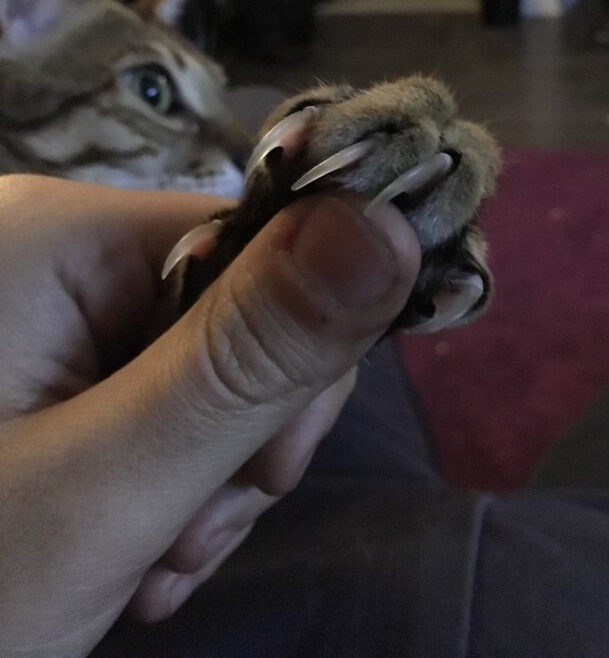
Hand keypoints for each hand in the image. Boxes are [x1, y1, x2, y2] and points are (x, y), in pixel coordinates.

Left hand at [0, 176, 418, 657]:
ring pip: (204, 364)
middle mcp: (50, 245)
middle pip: (235, 308)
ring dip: (207, 471)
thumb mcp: (107, 489)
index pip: (258, 244)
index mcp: (56, 233)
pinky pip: (155, 392)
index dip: (296, 354)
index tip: (272, 472)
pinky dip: (165, 474)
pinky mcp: (41, 358)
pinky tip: (128, 546)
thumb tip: (389, 223)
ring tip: (148, 562)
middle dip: (241, 435)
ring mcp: (42, 305)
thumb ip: (251, 358)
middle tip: (185, 537)